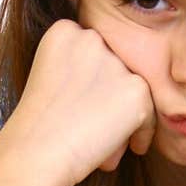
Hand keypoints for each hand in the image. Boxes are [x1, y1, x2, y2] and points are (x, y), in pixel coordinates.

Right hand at [1, 20, 155, 185]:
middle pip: (115, 70)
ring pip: (132, 92)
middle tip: (94, 128)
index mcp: (64, 31)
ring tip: (103, 144)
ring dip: (123, 118)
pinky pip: (149, 114)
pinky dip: (142, 133)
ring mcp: (116, 63)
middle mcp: (91, 38)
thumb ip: (80, 72)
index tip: (83, 108)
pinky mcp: (137, 90)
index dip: (93, 84)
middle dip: (109, 100)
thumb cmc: (36, 129)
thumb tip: (115, 86)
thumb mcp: (49, 82)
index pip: (93, 54)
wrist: (36, 154)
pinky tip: (129, 149)